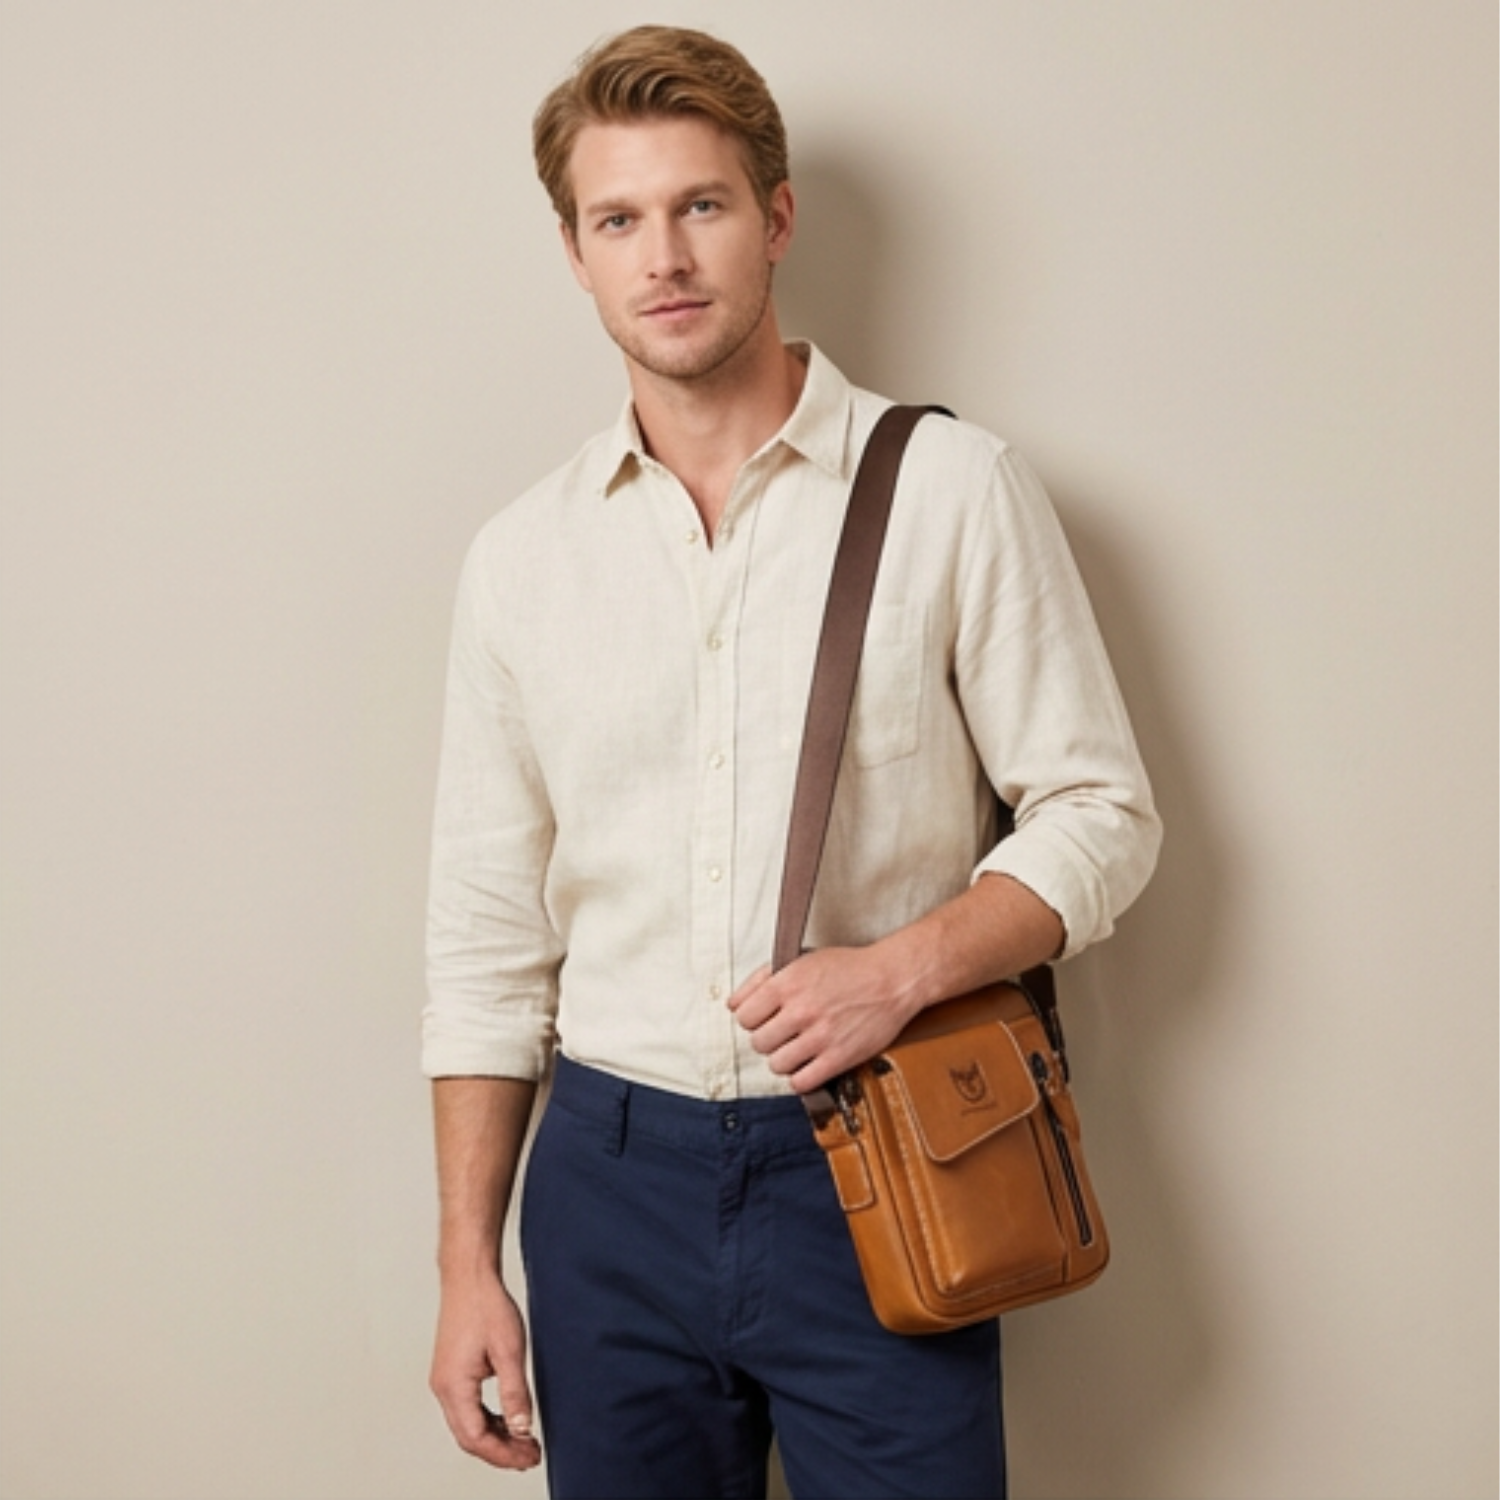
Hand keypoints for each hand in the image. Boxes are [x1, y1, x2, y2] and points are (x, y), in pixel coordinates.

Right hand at [429, 1273, 541, 1470]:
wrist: (469, 1276)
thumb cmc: (485, 1305)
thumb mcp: (509, 1350)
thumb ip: (515, 1392)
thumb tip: (521, 1428)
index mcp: (454, 1386)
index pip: (477, 1438)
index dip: (504, 1454)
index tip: (529, 1457)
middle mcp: (444, 1387)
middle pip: (469, 1437)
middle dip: (500, 1451)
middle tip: (530, 1455)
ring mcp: (445, 1380)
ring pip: (467, 1424)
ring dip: (494, 1436)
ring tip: (523, 1441)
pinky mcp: (451, 1372)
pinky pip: (467, 1408)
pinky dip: (488, 1419)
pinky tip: (507, 1419)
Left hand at [727, 946, 918, 1092]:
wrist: (892, 980)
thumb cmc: (848, 968)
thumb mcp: (801, 960)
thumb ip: (762, 979)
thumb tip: (733, 1004)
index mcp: (788, 983)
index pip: (743, 1017)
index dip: (752, 1019)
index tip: (765, 1019)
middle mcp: (801, 1010)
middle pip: (758, 1042)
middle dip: (768, 1039)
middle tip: (784, 1033)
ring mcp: (820, 1036)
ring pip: (776, 1064)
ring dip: (783, 1059)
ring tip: (797, 1048)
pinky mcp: (839, 1058)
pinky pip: (801, 1082)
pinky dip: (801, 1077)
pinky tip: (810, 1064)